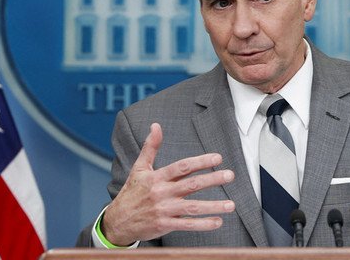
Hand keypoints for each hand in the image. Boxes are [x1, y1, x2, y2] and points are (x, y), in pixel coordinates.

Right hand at [101, 123, 235, 245]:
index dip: (200, 162)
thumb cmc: (132, 192)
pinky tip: (218, 222)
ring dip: (213, 206)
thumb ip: (150, 147)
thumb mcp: (139, 168)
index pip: (182, 167)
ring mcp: (164, 210)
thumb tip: (156, 125)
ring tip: (231, 205)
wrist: (118, 221)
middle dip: (212, 179)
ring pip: (193, 207)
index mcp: (157, 177)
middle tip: (230, 175)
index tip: (217, 158)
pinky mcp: (165, 225)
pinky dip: (203, 224)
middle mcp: (162, 193)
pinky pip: (187, 225)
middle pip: (191, 185)